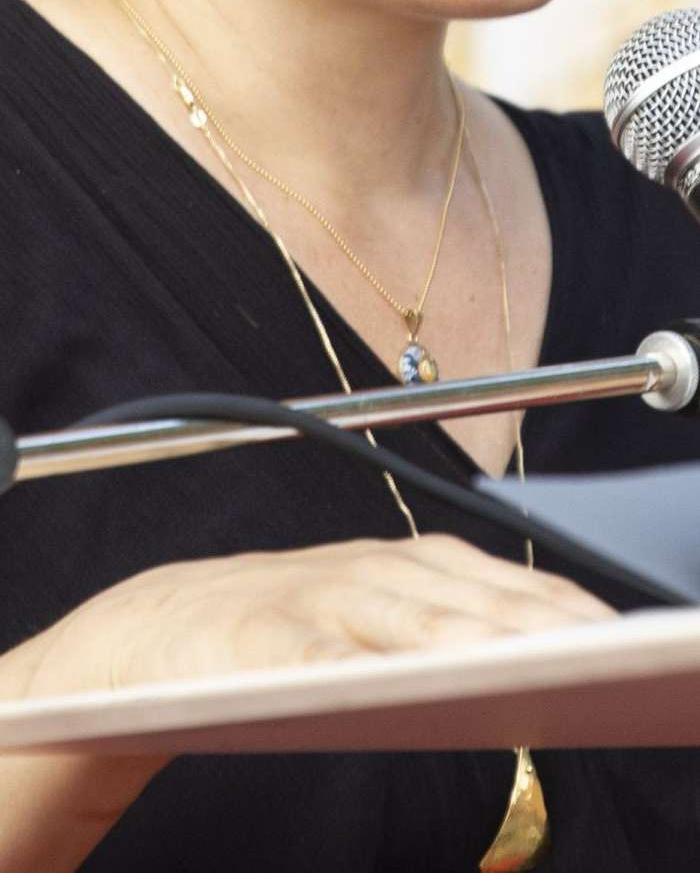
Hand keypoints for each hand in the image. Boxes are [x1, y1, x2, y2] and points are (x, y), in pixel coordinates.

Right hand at [27, 533, 612, 696]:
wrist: (145, 632)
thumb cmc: (270, 631)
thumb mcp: (355, 615)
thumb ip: (429, 625)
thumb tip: (524, 654)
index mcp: (382, 565)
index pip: (479, 575)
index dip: (540, 598)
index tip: (602, 626)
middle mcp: (351, 573)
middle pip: (452, 597)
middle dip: (523, 621)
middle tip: (588, 647)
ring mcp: (302, 602)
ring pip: (396, 618)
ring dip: (462, 637)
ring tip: (522, 663)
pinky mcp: (255, 641)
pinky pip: (311, 654)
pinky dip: (352, 664)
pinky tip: (392, 682)